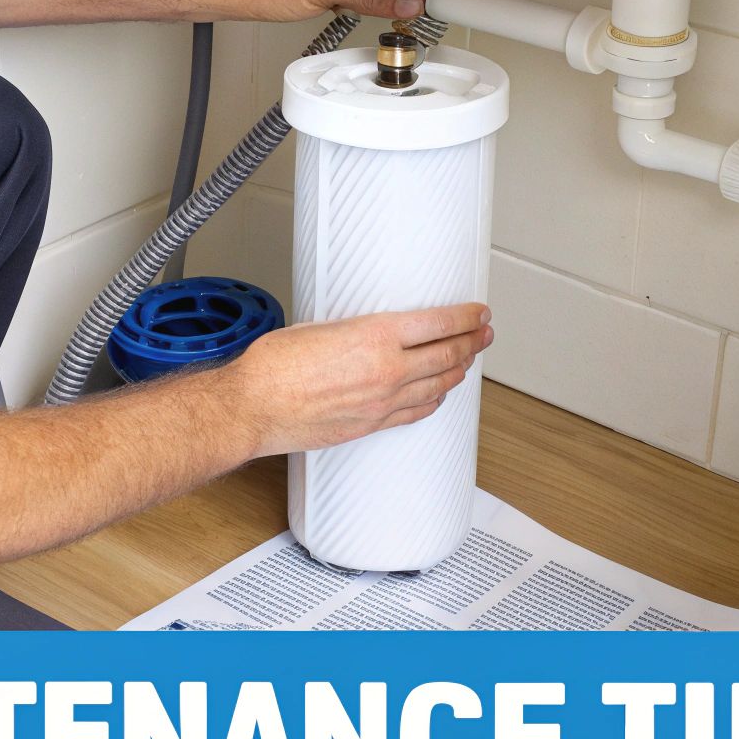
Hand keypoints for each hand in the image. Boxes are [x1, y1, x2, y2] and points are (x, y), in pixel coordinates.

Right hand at [224, 303, 494, 456]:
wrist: (254, 406)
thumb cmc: (273, 365)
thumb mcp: (320, 326)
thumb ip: (355, 330)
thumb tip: (367, 331)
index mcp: (376, 336)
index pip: (439, 323)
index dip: (466, 318)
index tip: (478, 313)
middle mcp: (387, 370)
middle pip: (447, 354)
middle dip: (472, 342)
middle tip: (484, 334)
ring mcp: (383, 401)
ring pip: (437, 385)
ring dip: (459, 370)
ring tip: (469, 361)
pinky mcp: (372, 425)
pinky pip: (416, 412)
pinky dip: (434, 400)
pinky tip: (439, 394)